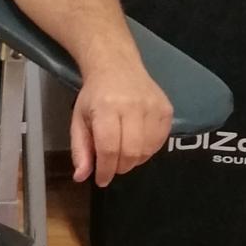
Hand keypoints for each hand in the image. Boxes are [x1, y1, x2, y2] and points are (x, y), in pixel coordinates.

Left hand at [70, 60, 172, 186]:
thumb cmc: (95, 95)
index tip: (101, 179)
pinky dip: (148, 150)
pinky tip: (137, 144)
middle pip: (131, 152)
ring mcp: (153, 107)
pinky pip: (160, 141)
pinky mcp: (167, 109)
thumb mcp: (79, 120)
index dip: (105, 170)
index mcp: (107, 107)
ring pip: (147, 150)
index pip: (109, 148)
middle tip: (112, 166)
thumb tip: (81, 176)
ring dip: (134, 160)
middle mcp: (133, 106)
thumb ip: (80, 149)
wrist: (117, 66)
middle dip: (120, 167)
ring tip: (123, 154)